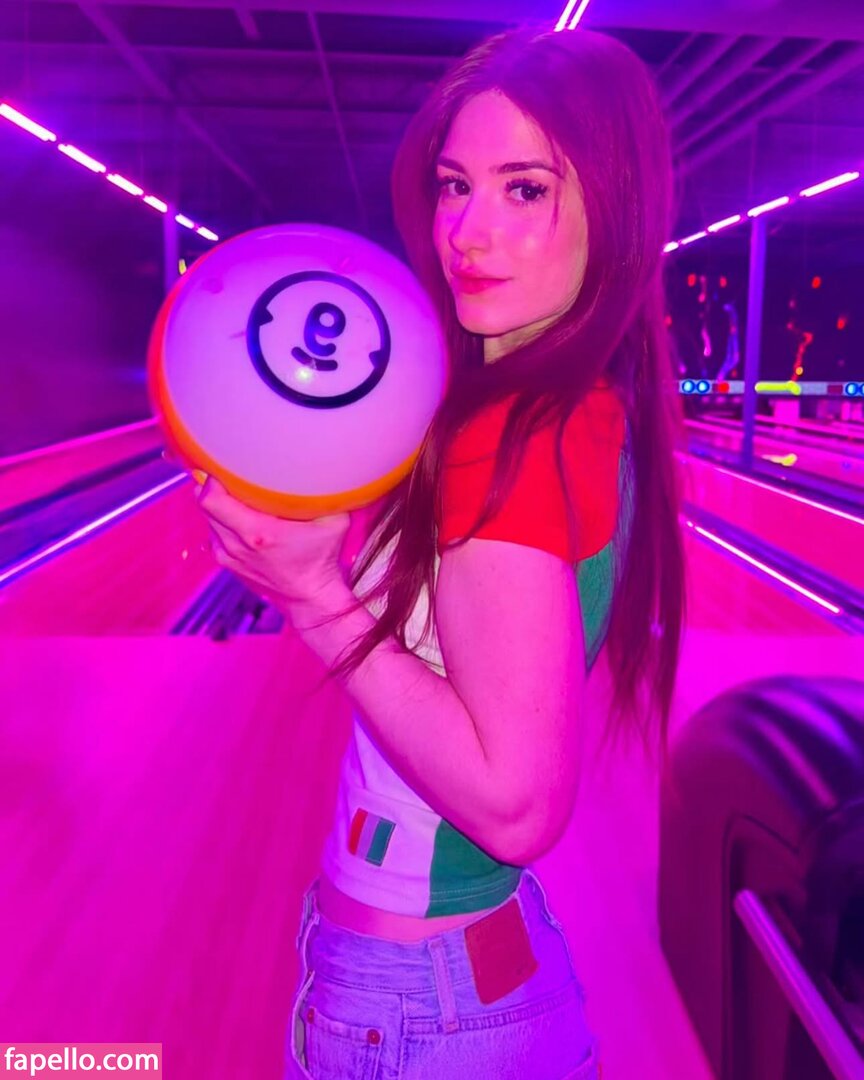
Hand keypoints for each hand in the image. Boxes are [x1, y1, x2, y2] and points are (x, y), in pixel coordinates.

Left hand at [195, 475, 350, 611]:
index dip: (214, 478)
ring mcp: (228, 556)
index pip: (211, 498)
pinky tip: (243, 517)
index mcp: (258, 532)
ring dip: (219, 504)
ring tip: (240, 496)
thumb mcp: (334, 523)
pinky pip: (215, 532)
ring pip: (208, 518)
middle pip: (205, 504)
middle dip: (216, 486)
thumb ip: (327, 495)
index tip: (228, 467)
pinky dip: (223, 521)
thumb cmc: (321, 560)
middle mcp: (236, 545)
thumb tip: (324, 469)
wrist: (310, 598)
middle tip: (234, 476)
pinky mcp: (227, 562)